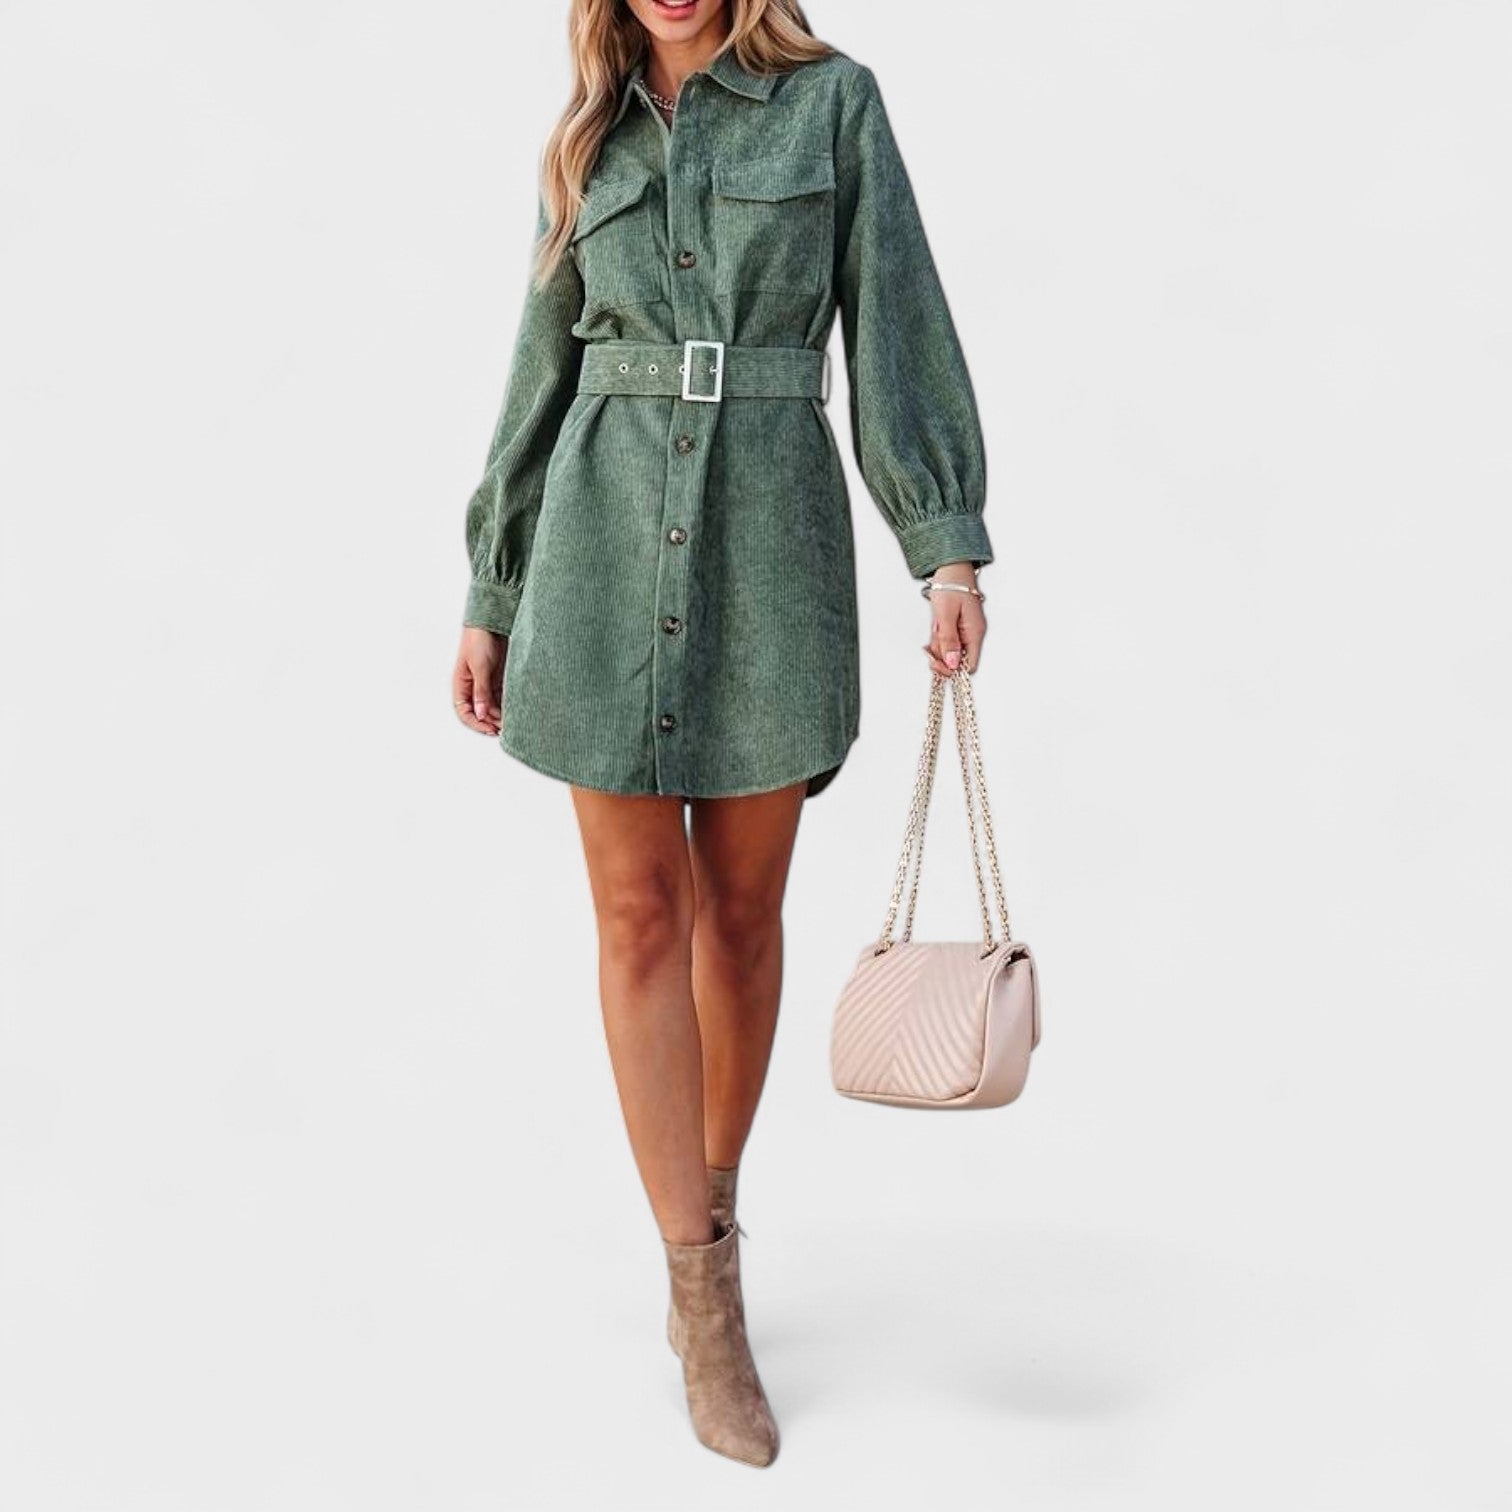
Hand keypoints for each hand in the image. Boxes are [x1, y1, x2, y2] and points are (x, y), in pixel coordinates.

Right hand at [454, 626, 505, 734]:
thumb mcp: (480, 668)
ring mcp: (485, 683)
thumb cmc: (479, 640)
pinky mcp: (498, 679)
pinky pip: (501, 697)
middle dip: (491, 722)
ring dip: (500, 715)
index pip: (464, 712)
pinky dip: (507, 705)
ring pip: (492, 707)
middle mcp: (472, 687)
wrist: (491, 622)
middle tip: (506, 729)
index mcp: (461, 685)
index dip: (476, 724)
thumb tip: (480, 714)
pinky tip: (515, 710)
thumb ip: (481, 692)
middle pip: (480, 712)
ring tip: (513, 722)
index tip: (490, 730)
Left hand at [921, 560, 986, 676]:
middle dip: (940, 654)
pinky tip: (936, 625)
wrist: (951, 566)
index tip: (937, 662)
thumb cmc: (951, 583)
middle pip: (957, 661)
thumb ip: (948, 640)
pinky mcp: (955, 626)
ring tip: (936, 625)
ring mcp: (963, 631)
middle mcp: (971, 635)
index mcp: (974, 633)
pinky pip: (945, 640)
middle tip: (930, 644)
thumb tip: (953, 665)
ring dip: (937, 642)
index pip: (969, 666)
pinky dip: (937, 636)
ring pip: (948, 651)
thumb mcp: (946, 614)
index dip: (953, 669)